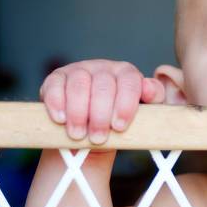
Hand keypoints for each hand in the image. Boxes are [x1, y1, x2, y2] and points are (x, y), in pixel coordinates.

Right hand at [40, 59, 164, 143]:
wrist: (88, 131)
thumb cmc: (117, 121)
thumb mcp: (140, 113)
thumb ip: (151, 99)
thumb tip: (150, 89)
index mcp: (126, 73)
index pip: (130, 83)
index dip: (125, 105)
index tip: (120, 127)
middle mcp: (103, 68)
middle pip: (103, 86)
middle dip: (100, 115)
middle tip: (99, 138)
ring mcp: (79, 70)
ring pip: (79, 85)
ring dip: (78, 113)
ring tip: (79, 135)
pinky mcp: (56, 78)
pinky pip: (55, 86)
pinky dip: (57, 103)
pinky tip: (61, 120)